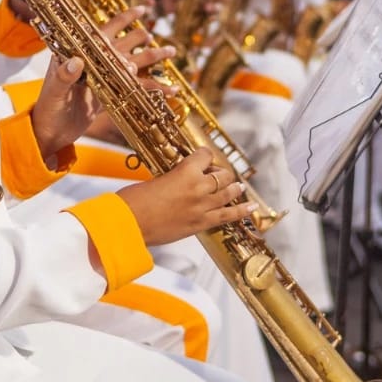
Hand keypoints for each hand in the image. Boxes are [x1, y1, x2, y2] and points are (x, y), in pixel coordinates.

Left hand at [30, 6, 175, 158]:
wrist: (51, 133)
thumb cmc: (47, 109)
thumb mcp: (54, 92)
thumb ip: (64, 76)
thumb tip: (77, 60)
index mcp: (79, 54)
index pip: (103, 32)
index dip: (122, 20)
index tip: (140, 10)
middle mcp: (95, 62)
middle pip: (123, 44)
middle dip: (141, 38)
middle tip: (155, 33)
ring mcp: (105, 78)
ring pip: (134, 63)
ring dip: (152, 57)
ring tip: (172, 52)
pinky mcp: (112, 95)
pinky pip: (136, 89)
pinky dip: (153, 88)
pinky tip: (170, 89)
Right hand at [117, 147, 256, 244]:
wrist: (128, 226)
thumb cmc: (133, 202)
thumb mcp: (153, 181)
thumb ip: (171, 178)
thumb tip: (177, 180)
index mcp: (185, 171)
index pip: (205, 155)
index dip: (204, 155)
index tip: (202, 157)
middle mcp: (199, 187)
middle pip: (222, 174)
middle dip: (220, 172)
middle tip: (216, 174)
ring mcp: (202, 207)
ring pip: (229, 192)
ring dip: (234, 187)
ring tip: (238, 186)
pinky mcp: (200, 224)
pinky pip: (228, 216)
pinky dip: (242, 211)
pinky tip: (252, 207)